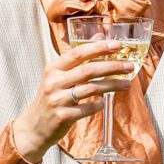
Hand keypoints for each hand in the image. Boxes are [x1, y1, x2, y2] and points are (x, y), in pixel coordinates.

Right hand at [10, 41, 136, 162]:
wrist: (34, 127)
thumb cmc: (50, 98)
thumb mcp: (58, 75)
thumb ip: (78, 57)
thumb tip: (100, 36)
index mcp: (53, 68)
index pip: (78, 53)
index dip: (99, 48)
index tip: (117, 45)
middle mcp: (54, 82)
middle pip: (88, 70)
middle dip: (112, 67)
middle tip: (129, 66)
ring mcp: (58, 99)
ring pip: (91, 89)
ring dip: (112, 85)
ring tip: (127, 84)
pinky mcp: (63, 116)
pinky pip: (87, 108)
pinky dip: (99, 104)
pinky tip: (104, 102)